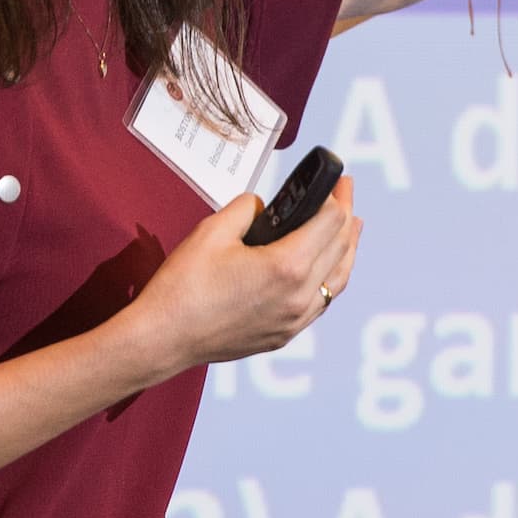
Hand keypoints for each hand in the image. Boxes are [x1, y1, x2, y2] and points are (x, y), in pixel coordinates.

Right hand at [126, 178, 360, 373]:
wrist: (164, 338)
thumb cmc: (183, 287)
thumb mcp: (213, 230)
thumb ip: (247, 208)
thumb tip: (264, 206)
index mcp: (286, 266)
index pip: (329, 221)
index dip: (336, 195)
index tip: (337, 180)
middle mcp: (299, 296)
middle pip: (340, 248)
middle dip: (346, 215)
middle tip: (346, 193)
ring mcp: (295, 320)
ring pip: (338, 280)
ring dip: (348, 249)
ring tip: (353, 228)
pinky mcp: (285, 334)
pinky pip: (322, 303)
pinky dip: (332, 279)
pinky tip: (328, 268)